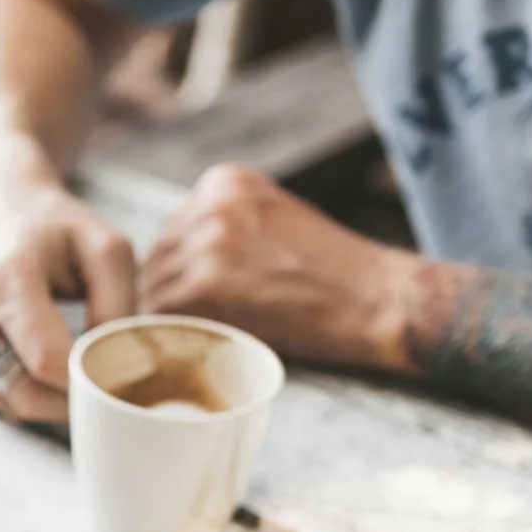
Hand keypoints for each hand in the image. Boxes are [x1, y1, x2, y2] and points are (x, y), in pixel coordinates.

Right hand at [0, 183, 137, 423]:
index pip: (47, 360)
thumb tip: (114, 367)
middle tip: (108, 391)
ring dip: (51, 402)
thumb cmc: (56, 230)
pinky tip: (43, 362)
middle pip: (27, 396)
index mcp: (5, 282)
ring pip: (12, 405)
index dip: (88, 381)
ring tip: (80, 372)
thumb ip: (119, 304)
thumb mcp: (104, 246)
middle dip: (73, 403)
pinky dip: (28, 392)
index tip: (122, 379)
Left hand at [140, 165, 425, 371]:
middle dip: (169, 296)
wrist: (378, 299)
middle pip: (157, 260)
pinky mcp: (207, 281)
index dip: (177, 274)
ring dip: (169, 321)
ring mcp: (208, 239)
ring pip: (153, 289)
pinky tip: (196, 349)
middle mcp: (212, 203)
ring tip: (198, 342)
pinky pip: (160, 315)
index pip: (170, 233)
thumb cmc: (332, 274)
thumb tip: (173, 264)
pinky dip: (171, 336)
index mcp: (225, 182)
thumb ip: (225, 229)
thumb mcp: (273, 222)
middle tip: (194, 331)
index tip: (197, 302)